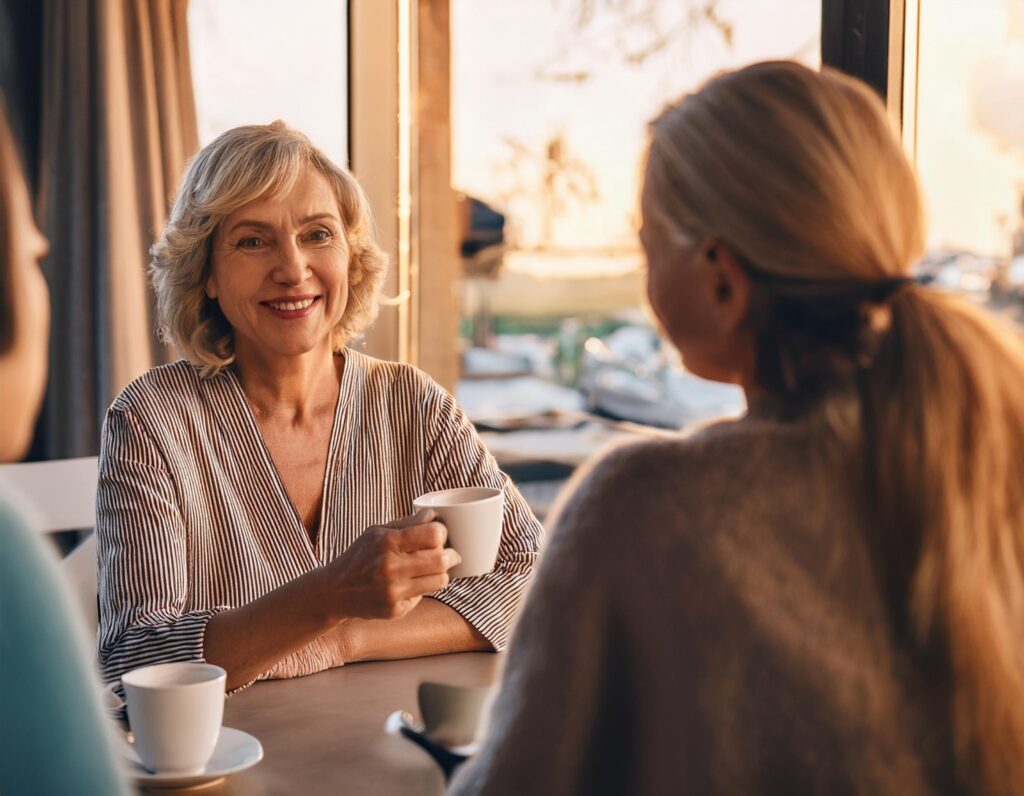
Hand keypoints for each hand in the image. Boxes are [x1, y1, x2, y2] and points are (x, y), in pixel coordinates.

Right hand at [321, 509, 460, 622]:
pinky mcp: (395, 610)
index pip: (433, 535)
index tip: (441, 535)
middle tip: (451, 554)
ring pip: (440, 580)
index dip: (442, 533)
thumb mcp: (377, 532)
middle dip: (452, 554)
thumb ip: (407, 523)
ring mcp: (393, 591)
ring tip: (434, 568)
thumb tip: (435, 515)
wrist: (335, 591)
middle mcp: (390, 567)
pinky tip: (411, 584)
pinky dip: (423, 588)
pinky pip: (425, 596)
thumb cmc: (360, 556)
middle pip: (441, 559)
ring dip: (442, 573)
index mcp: (386, 542)